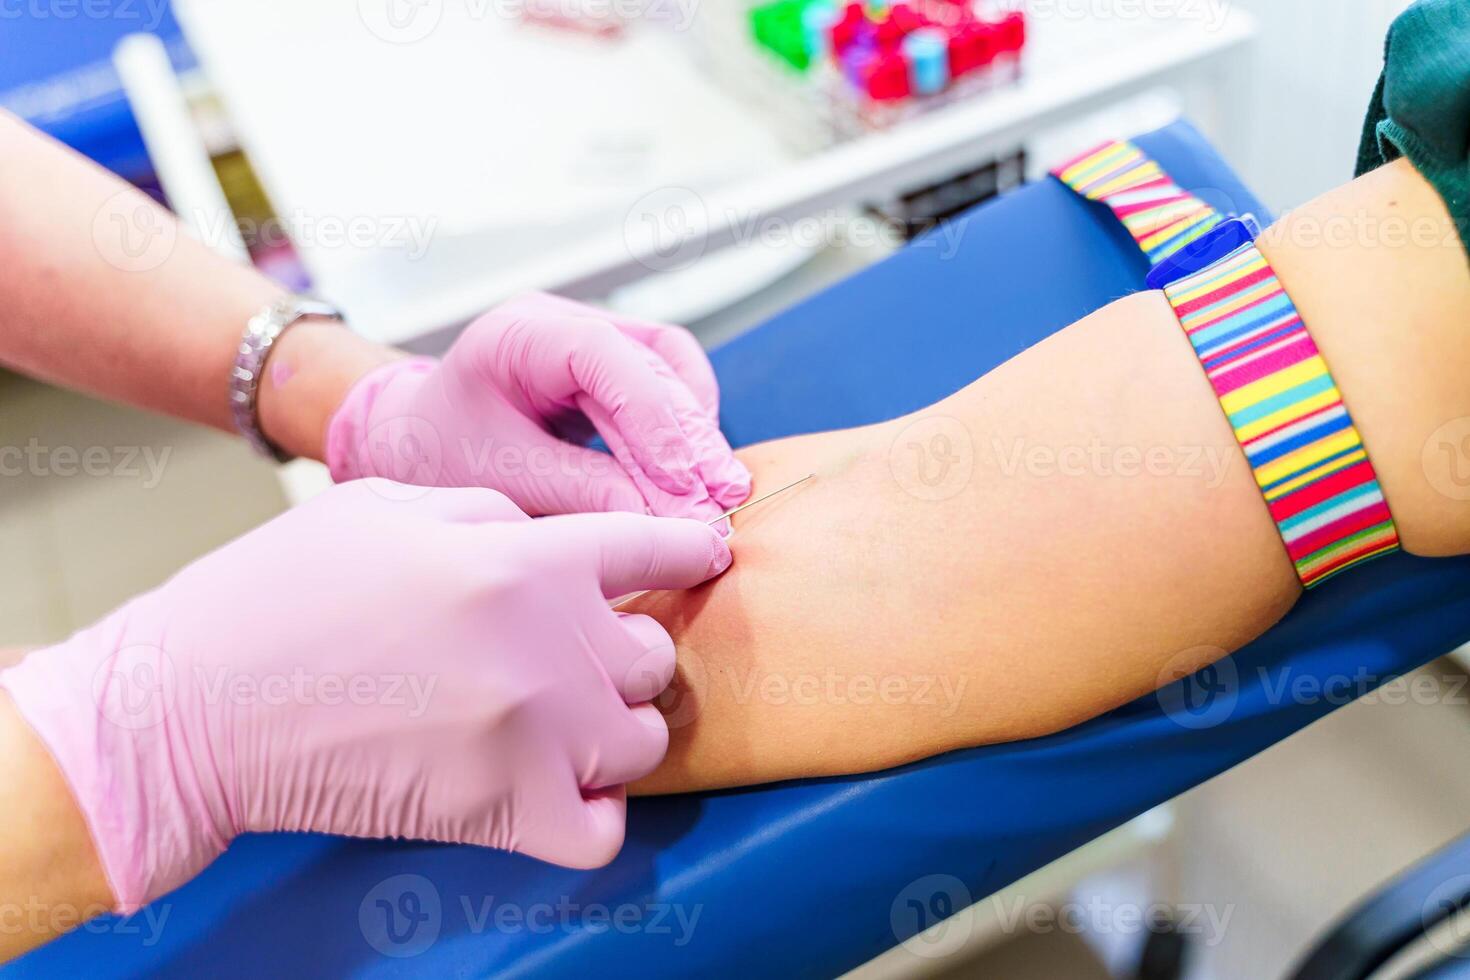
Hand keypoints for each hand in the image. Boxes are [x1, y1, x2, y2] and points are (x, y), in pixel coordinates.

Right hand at [0, 480, 730, 911]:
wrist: (199, 701)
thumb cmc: (282, 590)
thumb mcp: (393, 504)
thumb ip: (494, 513)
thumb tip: (546, 538)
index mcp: (528, 557)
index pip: (657, 549)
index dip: (688, 551)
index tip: (703, 558)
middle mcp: (553, 643)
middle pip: (653, 655)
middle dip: (619, 654)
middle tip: (570, 658)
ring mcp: (539, 734)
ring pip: (641, 741)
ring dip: (609, 733)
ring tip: (558, 725)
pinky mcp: (505, 813)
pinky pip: (605, 830)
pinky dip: (592, 815)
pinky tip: (554, 791)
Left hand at [325, 293, 750, 519]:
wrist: (417, 442)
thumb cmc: (442, 455)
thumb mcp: (503, 478)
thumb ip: (582, 492)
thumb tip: (665, 524)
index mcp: (517, 334)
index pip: (603, 356)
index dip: (651, 417)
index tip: (683, 480)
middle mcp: (561, 322)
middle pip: (648, 365)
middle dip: (690, 435)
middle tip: (724, 495)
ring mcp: (590, 338)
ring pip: (669, 371)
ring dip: (698, 433)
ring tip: (723, 492)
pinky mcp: (610, 368)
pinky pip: (666, 386)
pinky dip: (685, 429)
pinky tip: (698, 472)